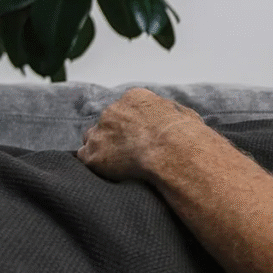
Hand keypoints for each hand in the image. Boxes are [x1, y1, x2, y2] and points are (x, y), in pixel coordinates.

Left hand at [77, 88, 202, 181]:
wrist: (173, 152)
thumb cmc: (185, 135)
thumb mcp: (186, 116)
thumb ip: (174, 115)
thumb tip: (180, 120)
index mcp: (136, 98)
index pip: (126, 108)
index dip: (131, 123)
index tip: (139, 135)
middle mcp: (113, 110)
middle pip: (107, 122)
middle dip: (115, 135)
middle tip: (129, 151)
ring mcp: (100, 132)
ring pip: (93, 139)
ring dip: (102, 149)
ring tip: (118, 165)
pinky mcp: (93, 154)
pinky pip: (86, 158)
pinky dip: (95, 166)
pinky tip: (108, 174)